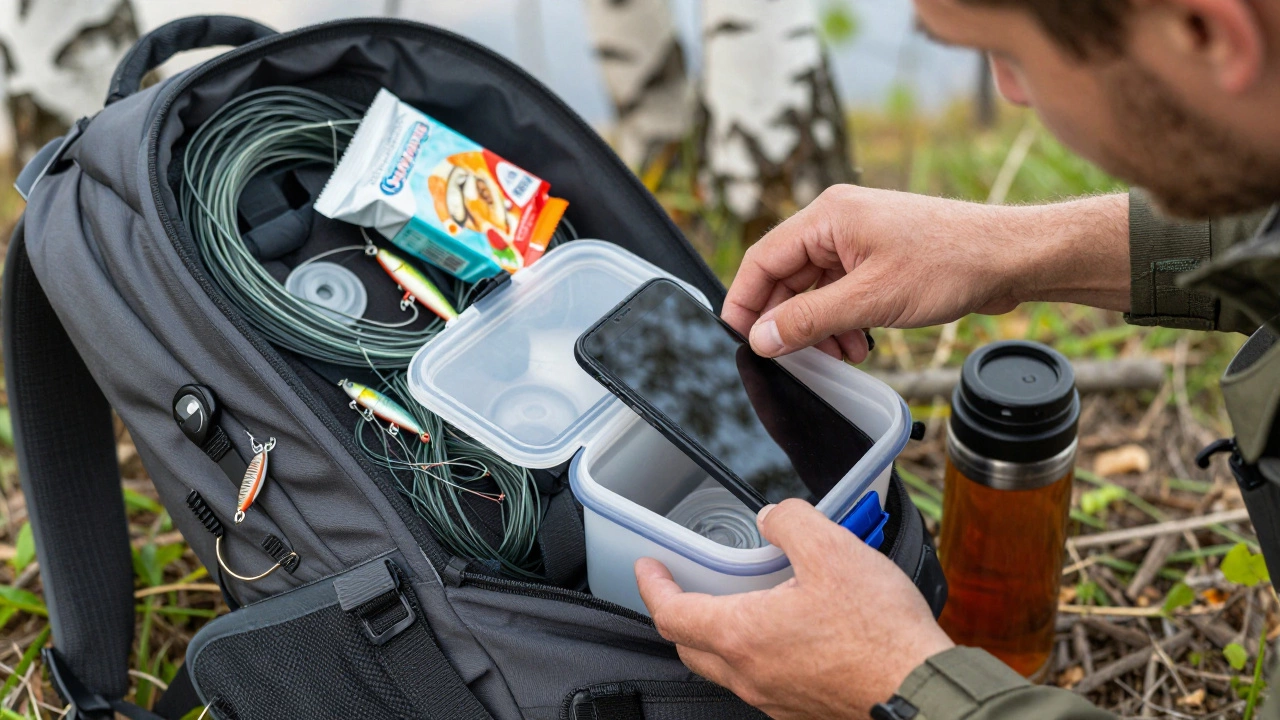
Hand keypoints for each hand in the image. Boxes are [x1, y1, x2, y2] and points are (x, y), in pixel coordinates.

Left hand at [636, 499, 954, 719]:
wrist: (921, 688)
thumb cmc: (880, 632)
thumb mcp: (832, 550)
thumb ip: (791, 522)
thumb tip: (774, 518)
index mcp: (742, 635)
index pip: (671, 614)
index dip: (652, 586)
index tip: (648, 568)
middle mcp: (749, 675)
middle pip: (689, 645)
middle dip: (677, 612)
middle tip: (681, 586)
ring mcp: (773, 699)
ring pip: (723, 667)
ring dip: (716, 635)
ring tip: (735, 603)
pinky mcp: (800, 710)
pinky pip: (758, 682)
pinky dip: (752, 654)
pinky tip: (782, 633)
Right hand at [722, 187, 1129, 358]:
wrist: (1011, 258)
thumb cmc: (951, 263)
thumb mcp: (871, 300)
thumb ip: (810, 320)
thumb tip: (763, 338)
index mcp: (828, 217)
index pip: (763, 259)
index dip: (745, 301)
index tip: (737, 338)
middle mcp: (838, 223)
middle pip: (787, 277)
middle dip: (790, 321)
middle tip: (794, 358)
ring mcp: (859, 241)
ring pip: (815, 289)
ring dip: (819, 327)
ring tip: (840, 354)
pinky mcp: (878, 259)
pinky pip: (841, 293)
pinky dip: (842, 321)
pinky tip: (859, 344)